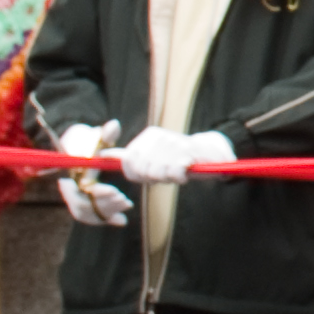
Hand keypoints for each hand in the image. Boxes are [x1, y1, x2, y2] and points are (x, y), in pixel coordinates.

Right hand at [52, 123, 133, 226]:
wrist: (80, 147)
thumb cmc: (89, 141)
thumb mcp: (98, 136)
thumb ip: (106, 133)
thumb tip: (114, 125)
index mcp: (70, 173)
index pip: (80, 191)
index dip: (98, 194)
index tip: (115, 191)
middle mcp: (69, 188)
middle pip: (82, 206)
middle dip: (104, 205)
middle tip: (124, 199)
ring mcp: (75, 196)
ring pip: (87, 213)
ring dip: (106, 212)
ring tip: (126, 204)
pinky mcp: (84, 202)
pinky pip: (91, 216)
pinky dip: (106, 219)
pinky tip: (122, 221)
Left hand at [117, 125, 233, 184]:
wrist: (210, 153)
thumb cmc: (178, 160)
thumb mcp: (151, 160)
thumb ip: (128, 159)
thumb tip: (103, 154)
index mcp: (148, 136)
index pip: (130, 162)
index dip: (141, 173)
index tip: (153, 172)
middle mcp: (158, 136)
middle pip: (143, 170)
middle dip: (155, 176)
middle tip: (167, 172)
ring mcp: (173, 142)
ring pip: (158, 172)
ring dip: (168, 177)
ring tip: (177, 170)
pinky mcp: (187, 150)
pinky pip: (174, 172)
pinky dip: (179, 176)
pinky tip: (185, 171)